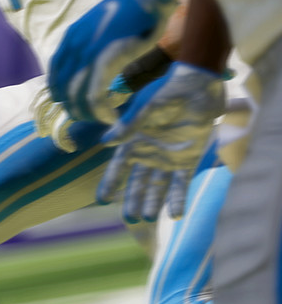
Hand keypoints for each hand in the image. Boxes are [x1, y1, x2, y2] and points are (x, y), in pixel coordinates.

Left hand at [49, 0, 176, 122]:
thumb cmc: (131, 11)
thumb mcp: (100, 27)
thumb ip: (90, 44)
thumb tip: (92, 62)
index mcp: (70, 38)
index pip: (55, 72)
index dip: (59, 92)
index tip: (69, 102)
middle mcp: (73, 48)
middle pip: (62, 88)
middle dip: (72, 107)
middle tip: (86, 117)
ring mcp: (86, 56)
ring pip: (76, 96)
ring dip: (86, 113)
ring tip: (99, 119)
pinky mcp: (104, 63)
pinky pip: (94, 96)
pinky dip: (100, 111)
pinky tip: (110, 117)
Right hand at [98, 62, 225, 221]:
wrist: (200, 84)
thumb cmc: (169, 91)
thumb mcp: (147, 107)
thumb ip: (129, 125)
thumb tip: (106, 143)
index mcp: (134, 141)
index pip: (118, 167)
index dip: (110, 183)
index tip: (103, 200)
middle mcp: (149, 153)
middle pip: (138, 182)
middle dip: (133, 200)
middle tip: (131, 219)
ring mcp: (168, 157)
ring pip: (158, 186)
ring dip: (153, 202)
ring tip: (148, 219)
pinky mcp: (188, 158)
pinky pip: (181, 183)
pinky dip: (178, 198)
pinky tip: (176, 214)